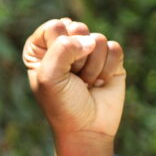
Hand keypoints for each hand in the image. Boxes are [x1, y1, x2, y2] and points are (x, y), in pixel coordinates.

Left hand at [22, 17, 125, 155]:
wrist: (87, 129)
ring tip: (85, 83)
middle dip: (78, 58)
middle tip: (73, 78)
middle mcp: (64, 44)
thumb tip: (91, 40)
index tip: (57, 70)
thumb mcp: (50, 76)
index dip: (59, 48)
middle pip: (78, 29)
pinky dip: (108, 69)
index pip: (54, 26)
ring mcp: (88, 49)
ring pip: (98, 39)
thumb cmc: (62, 104)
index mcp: (41, 46)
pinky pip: (114, 48)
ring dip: (92, 68)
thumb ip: (62, 49)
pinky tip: (100, 83)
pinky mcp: (110, 58)